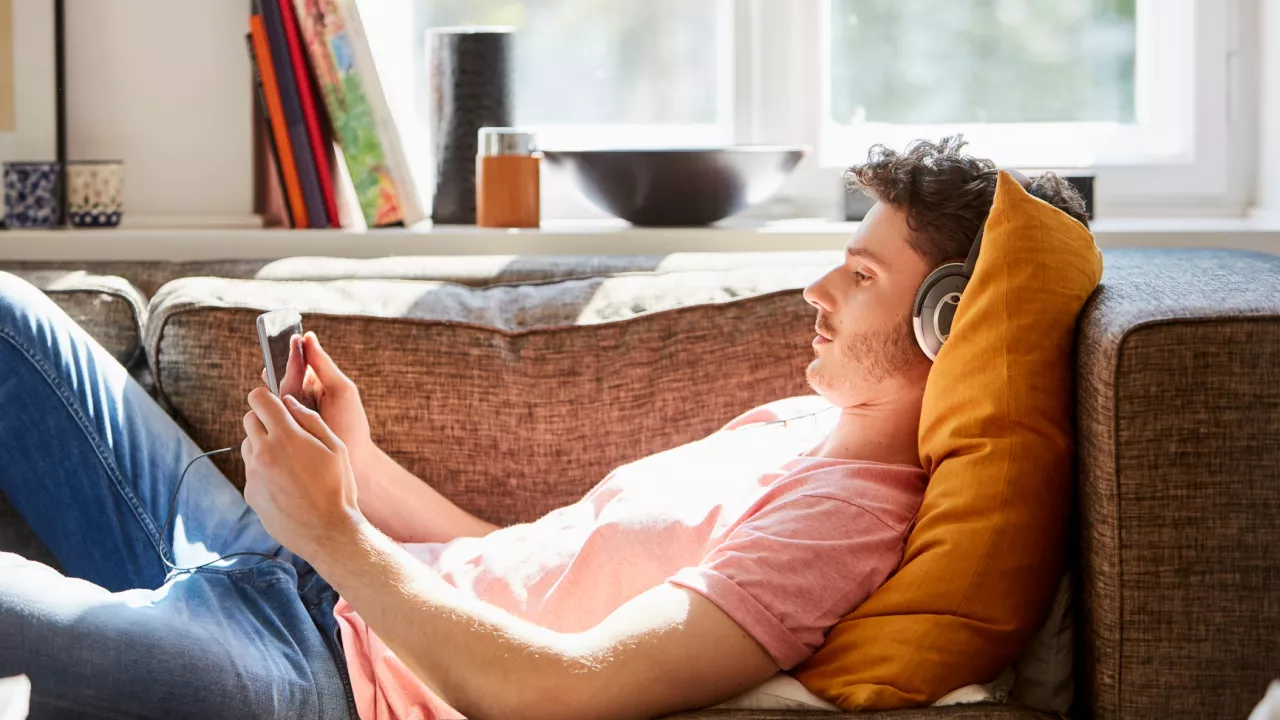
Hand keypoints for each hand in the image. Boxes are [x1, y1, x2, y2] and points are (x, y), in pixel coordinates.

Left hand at [242, 387, 363, 557]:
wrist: (328, 532)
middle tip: (286, 432)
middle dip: (264, 419)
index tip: (275, 404)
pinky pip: (251, 470)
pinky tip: (286, 483)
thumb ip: (310, 420)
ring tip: (289, 460)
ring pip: (248, 445)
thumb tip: (289, 403)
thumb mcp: (336, 448)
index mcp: (286, 436)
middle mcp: (263, 453)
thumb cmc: (338, 488)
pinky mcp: (250, 493)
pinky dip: (264, 469)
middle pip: (248, 419)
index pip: (258, 399)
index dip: (266, 396)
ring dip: (262, 444)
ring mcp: (253, 475)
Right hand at [268, 332, 374, 468]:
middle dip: (285, 373)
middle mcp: (296, 396)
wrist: (354, 462)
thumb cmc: (350, 423)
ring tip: (292, 393)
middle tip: (291, 367)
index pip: (294, 363)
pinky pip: (269, 414)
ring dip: (279, 392)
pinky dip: (272, 410)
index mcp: (311, 383)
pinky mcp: (281, 429)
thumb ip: (322, 364)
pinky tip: (280, 409)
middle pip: (281, 378)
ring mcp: (287, 413)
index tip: (292, 340)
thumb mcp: (340, 390)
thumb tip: (307, 336)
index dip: (291, 354)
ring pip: (273, 396)